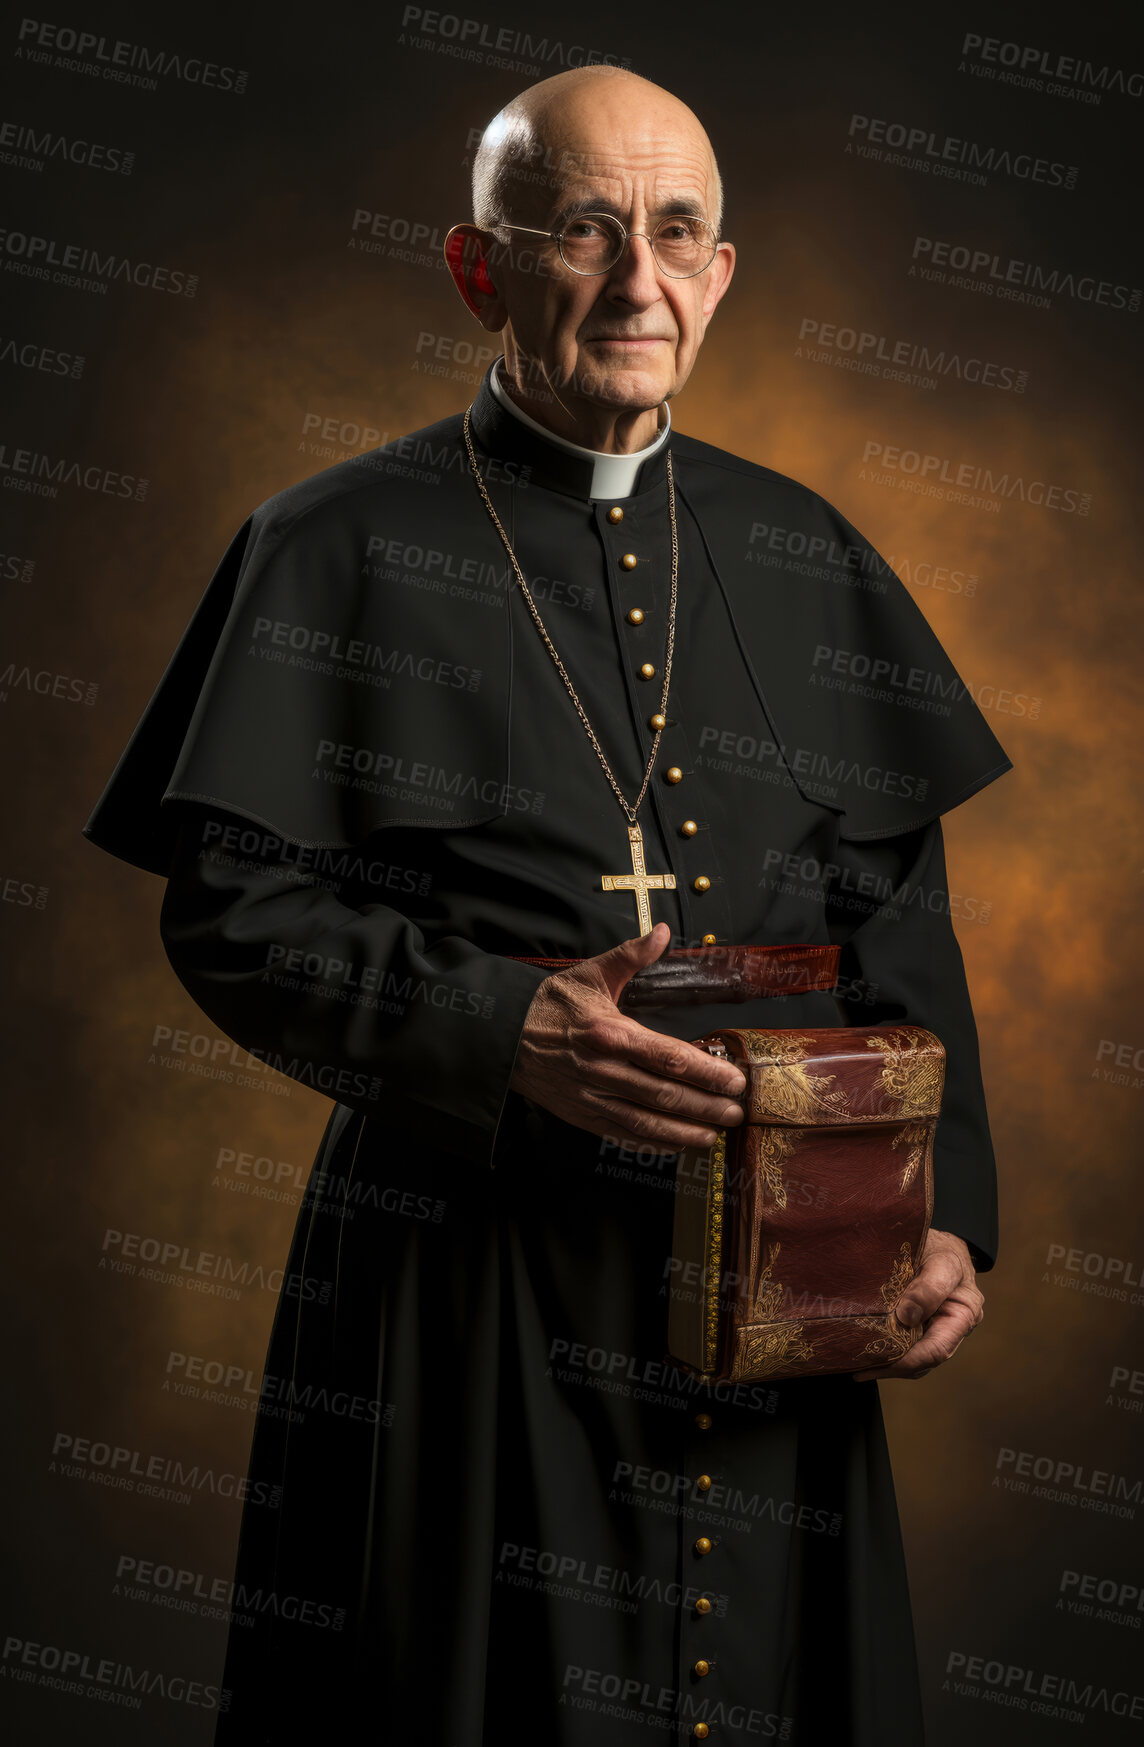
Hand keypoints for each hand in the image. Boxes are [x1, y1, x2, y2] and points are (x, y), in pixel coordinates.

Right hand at [510, 922, 746, 1150]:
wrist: (501, 1036)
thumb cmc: (549, 1004)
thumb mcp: (590, 974)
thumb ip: (630, 955)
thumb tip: (661, 933)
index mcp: (609, 1032)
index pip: (667, 1057)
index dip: (705, 1073)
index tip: (733, 1081)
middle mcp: (602, 1068)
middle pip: (663, 1094)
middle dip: (705, 1107)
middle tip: (735, 1113)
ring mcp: (591, 1095)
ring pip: (645, 1121)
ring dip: (684, 1131)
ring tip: (714, 1133)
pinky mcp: (581, 1114)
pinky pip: (622, 1134)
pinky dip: (652, 1143)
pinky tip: (677, 1144)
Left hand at [854, 1228, 984, 1382]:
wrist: (938, 1242)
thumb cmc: (942, 1248)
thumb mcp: (940, 1261)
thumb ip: (929, 1287)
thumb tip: (906, 1318)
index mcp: (964, 1315)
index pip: (936, 1350)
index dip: (907, 1361)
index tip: (878, 1357)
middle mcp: (952, 1329)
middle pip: (923, 1360)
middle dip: (892, 1366)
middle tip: (858, 1369)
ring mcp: (935, 1329)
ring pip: (912, 1359)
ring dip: (886, 1363)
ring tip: (856, 1366)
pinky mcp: (920, 1327)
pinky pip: (905, 1347)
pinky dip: (887, 1352)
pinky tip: (865, 1353)